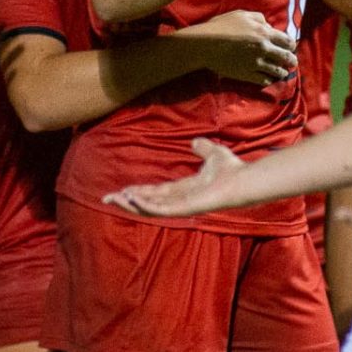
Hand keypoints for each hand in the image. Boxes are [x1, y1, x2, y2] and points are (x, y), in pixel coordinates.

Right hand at [105, 137, 244, 216]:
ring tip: (115, 199)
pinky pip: (161, 210)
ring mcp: (182, 206)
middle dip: (128, 200)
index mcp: (185, 189)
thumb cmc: (232, 170)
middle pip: (149, 202)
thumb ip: (202, 148)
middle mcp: (181, 200)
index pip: (157, 192)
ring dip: (132, 204)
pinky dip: (146, 206)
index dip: (139, 191)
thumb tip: (195, 142)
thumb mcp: (212, 153)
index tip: (122, 190)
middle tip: (107, 198)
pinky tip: (132, 200)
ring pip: (151, 208)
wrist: (243, 179)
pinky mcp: (186, 209)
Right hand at [179, 10, 296, 84]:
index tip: (290, 47)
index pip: (287, 41)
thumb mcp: (242, 15)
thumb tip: (269, 26)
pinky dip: (268, 80)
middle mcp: (264, 49)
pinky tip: (268, 78)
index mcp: (264, 33)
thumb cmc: (222, 26)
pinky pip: (264, 80)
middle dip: (292, 60)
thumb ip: (259, 18)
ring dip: (282, 72)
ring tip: (282, 72)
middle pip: (286, 58)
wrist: (205, 45)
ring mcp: (256, 64)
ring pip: (277, 71)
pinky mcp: (247, 75)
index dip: (291, 45)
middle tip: (292, 62)